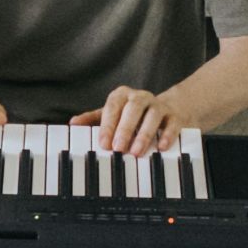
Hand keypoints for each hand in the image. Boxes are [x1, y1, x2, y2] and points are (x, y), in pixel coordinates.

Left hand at [70, 86, 185, 155]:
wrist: (166, 109)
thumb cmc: (131, 115)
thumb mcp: (111, 115)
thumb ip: (92, 119)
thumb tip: (73, 123)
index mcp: (122, 96)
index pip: (112, 107)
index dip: (107, 125)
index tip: (103, 143)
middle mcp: (140, 97)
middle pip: (133, 109)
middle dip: (125, 129)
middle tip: (118, 148)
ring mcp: (159, 105)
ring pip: (153, 115)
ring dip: (144, 133)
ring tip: (136, 151)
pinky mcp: (174, 115)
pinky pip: (172, 123)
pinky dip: (167, 134)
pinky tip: (161, 147)